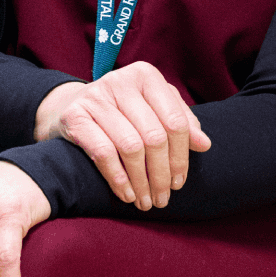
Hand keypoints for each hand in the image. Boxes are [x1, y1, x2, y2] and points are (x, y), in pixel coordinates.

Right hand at [33, 61, 211, 210]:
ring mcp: (95, 97)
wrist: (71, 107)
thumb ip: (180, 122)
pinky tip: (127, 194)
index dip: (181, 156)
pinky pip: (103, 152)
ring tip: (145, 201)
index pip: (175, 121)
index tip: (179, 182)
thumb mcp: (153, 109)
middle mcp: (120, 80)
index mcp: (146, 75)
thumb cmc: (122, 111)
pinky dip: (118, 178)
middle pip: (154, 136)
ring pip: (130, 146)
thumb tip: (204, 144)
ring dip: (141, 181)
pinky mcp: (74, 116)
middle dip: (161, 174)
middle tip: (162, 198)